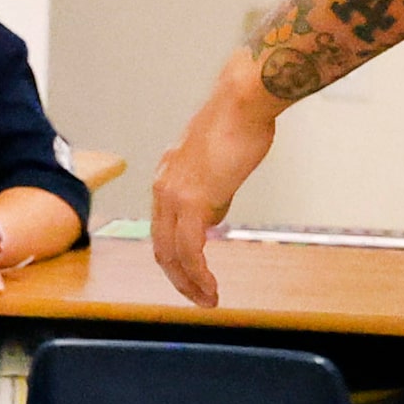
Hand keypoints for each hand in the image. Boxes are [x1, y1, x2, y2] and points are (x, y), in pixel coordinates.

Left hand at [151, 55, 279, 307]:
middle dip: (179, 278)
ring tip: (208, 300)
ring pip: (171, 253)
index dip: (176, 257)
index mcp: (167, 176)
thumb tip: (213, 218)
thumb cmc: (238, 126)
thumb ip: (211, 193)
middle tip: (199, 297)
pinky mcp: (191, 201)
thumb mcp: (218, 165)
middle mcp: (162, 186)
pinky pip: (189, 250)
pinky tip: (211, 288)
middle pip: (161, 246)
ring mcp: (173, 194)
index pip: (162, 228)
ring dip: (189, 283)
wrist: (242, 104)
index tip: (193, 276)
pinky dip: (197, 275)